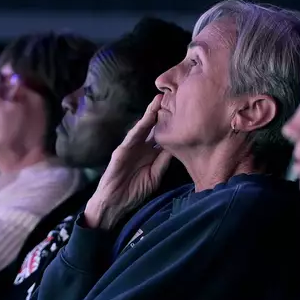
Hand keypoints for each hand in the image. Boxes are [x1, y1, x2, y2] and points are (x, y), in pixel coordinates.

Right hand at [84, 95, 171, 229]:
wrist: (115, 204)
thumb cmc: (134, 191)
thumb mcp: (155, 175)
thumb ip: (164, 161)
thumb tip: (177, 145)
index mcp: (150, 153)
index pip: (162, 135)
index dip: (171, 123)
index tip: (184, 111)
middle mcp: (141, 147)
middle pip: (153, 127)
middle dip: (161, 112)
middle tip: (172, 96)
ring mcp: (130, 147)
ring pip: (142, 128)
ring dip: (150, 114)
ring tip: (159, 100)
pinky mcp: (120, 151)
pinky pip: (131, 138)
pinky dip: (139, 128)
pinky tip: (146, 119)